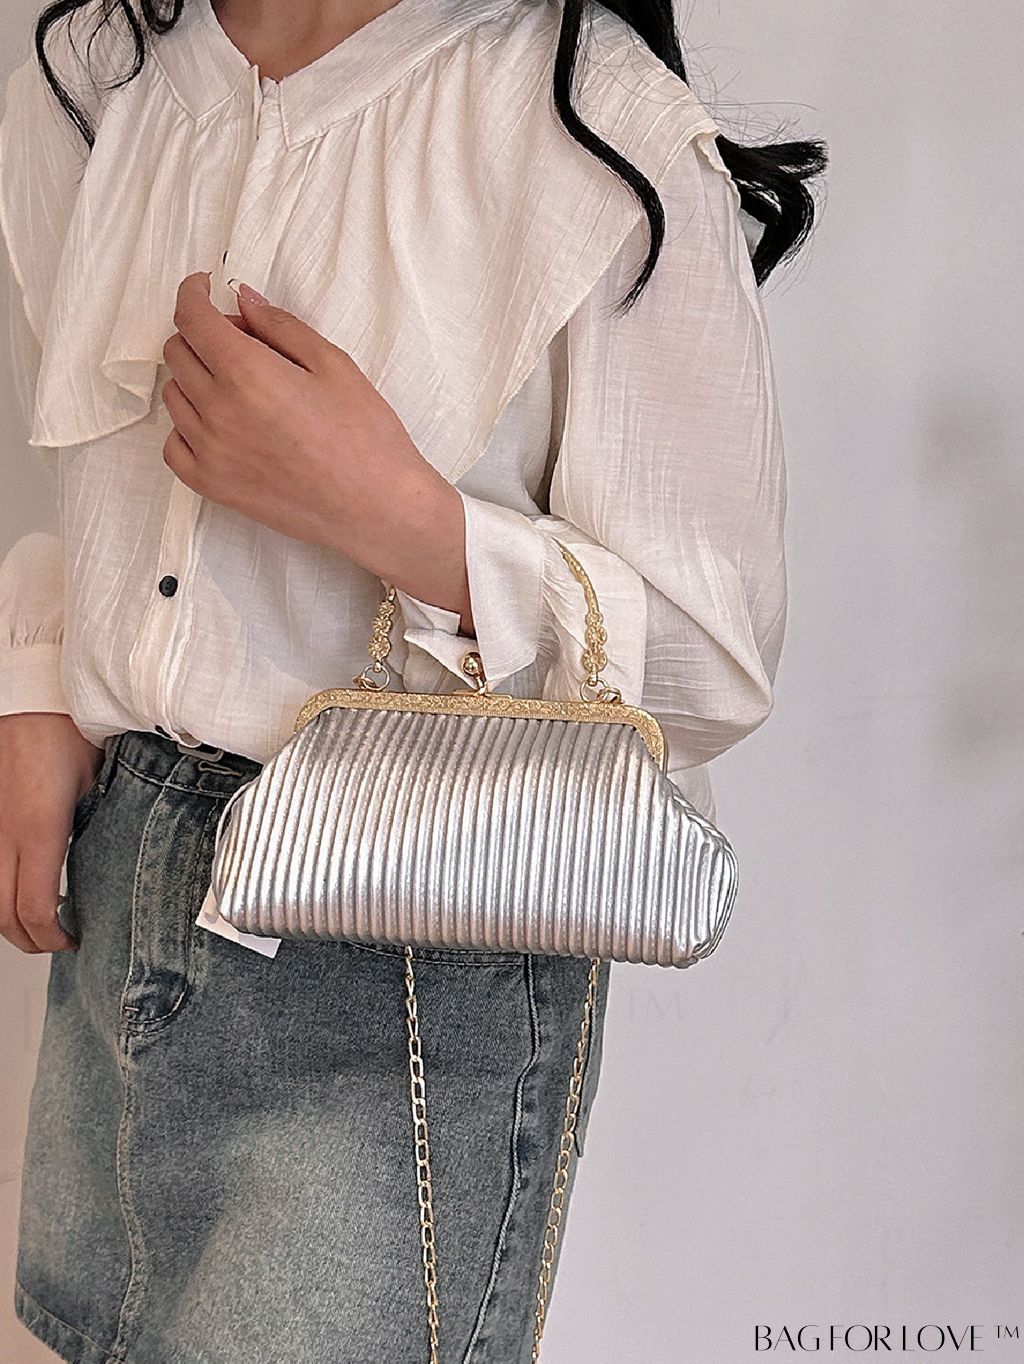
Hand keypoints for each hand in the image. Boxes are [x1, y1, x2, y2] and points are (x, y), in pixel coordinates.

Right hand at [0, 713, 103, 953]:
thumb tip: (124, 854)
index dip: (52, 937)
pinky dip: (1, 890)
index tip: (73, 940)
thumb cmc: (65, 729)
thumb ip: (105, 821)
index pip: (34, 909)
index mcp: (40, 830)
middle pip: (2, 915)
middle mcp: (5, 835)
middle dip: (29, 939)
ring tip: (42, 919)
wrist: (30, 699)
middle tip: (59, 940)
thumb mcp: (99, 781)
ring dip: (10, 917)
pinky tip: (24, 885)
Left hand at [160, 273, 473, 630]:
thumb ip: (281, 327)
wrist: (378, 508)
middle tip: (243, 343)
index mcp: (249, 374)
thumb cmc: (366, 437)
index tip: (203, 289)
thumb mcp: (333, 365)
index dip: (193, 294)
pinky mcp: (212, 486)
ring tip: (241, 388)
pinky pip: (174, 444)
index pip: (193, 319)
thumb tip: (243, 300)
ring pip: (174, 395)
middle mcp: (219, 412)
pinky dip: (189, 426)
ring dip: (197, 379)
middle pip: (179, 353)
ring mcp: (210, 452)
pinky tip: (223, 425)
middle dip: (202, 335)